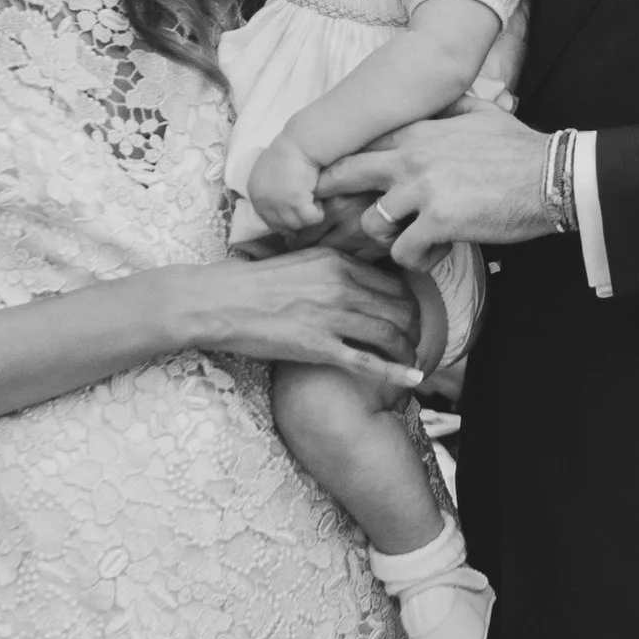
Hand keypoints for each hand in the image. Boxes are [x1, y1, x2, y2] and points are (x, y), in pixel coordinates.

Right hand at [186, 245, 426, 387]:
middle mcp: (340, 285)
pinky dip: (394, 371)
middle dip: (415, 328)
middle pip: (399, 308)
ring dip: (408, 350)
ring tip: (412, 360)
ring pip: (389, 334)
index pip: (393, 283)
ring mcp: (330, 317)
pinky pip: (367, 362)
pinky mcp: (317, 347)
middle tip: (418, 341)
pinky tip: (412, 377)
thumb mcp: (301, 261)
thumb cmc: (255, 283)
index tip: (413, 317)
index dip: (410, 303)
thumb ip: (334, 268)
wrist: (221, 302)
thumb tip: (360, 280)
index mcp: (337, 262)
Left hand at [242, 134, 327, 239]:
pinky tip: (320, 203)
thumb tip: (281, 206)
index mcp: (255, 193)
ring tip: (315, 204)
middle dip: (297, 220)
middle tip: (309, 210)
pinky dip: (318, 213)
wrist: (301, 142)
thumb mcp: (271, 171)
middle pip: (283, 225)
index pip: (268, 219)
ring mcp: (278, 202)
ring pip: (297, 224)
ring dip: (308, 217)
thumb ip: (271, 190)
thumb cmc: (291, 152)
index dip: (286, 220)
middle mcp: (262, 200)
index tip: (298, 216)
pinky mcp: (295, 201)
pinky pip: (311, 218)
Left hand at [323, 110, 561, 263]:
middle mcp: (412, 157)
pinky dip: (419, 260)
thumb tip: (440, 103)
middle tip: (323, 216)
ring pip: (371, 223)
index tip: (335, 180)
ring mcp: (422, 189)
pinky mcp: (438, 221)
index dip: (342, 165)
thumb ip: (450, 109)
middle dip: (331, 196)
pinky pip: (404, 253)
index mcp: (418, 132)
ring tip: (414, 238)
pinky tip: (440, 251)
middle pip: (346, 176)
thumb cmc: (519, 148)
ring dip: (390, 238)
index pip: (360, 145)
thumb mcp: (481, 112)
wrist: (552, 176)